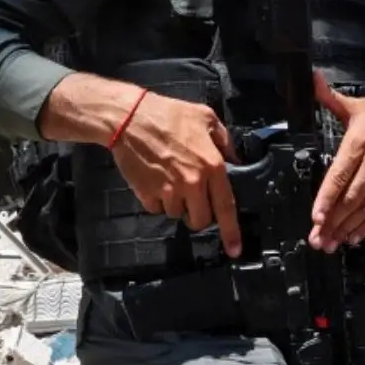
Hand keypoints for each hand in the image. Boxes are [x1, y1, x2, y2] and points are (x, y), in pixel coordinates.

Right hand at [105, 85, 240, 257]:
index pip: (226, 206)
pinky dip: (158, 200)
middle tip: (194, 198)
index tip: (235, 250)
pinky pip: (157, 208)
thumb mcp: (206, 118)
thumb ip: (225, 141)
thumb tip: (234, 161)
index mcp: (212, 165)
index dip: (232, 232)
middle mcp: (193, 183)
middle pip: (201, 220)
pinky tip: (155, 179)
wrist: (129, 118)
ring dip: (177, 203)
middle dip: (199, 215)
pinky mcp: (148, 195)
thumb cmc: (169, 114)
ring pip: (178, 214)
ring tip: (170, 178)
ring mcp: (169, 191)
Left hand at [309, 75, 364, 251]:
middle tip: (319, 240)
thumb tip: (311, 79)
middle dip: (333, 220)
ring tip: (332, 244)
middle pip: (351, 197)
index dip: (328, 198)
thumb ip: (330, 98)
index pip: (340, 174)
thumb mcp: (358, 104)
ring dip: (348, 227)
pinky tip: (355, 236)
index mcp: (359, 141)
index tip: (317, 217)